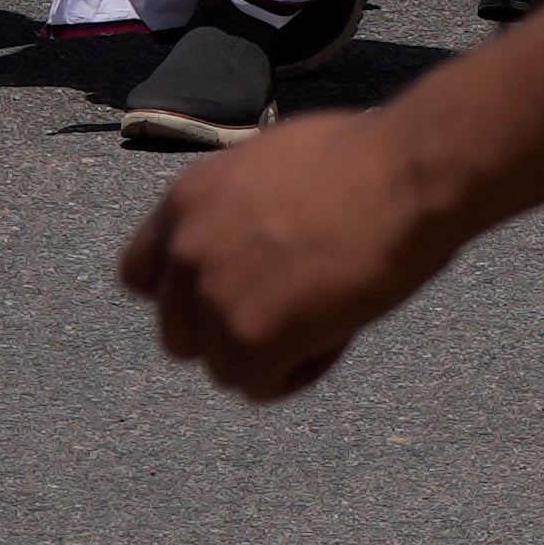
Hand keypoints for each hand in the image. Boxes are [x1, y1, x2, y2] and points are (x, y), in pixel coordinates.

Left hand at [124, 101, 469, 400]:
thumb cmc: (364, 157)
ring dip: (271, 353)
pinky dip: (301, 370)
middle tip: (289, 314)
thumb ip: (238, 208)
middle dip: (227, 333)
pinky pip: (260, 387)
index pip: (139, 275)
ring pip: (222, 367)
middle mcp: (185, 251)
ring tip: (328, 313)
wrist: (404, 175)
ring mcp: (211, 298)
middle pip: (177, 335)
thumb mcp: (273, 163)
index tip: (223, 298)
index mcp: (187, 200)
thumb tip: (251, 237)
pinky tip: (340, 328)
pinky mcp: (248, 340)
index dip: (180, 296)